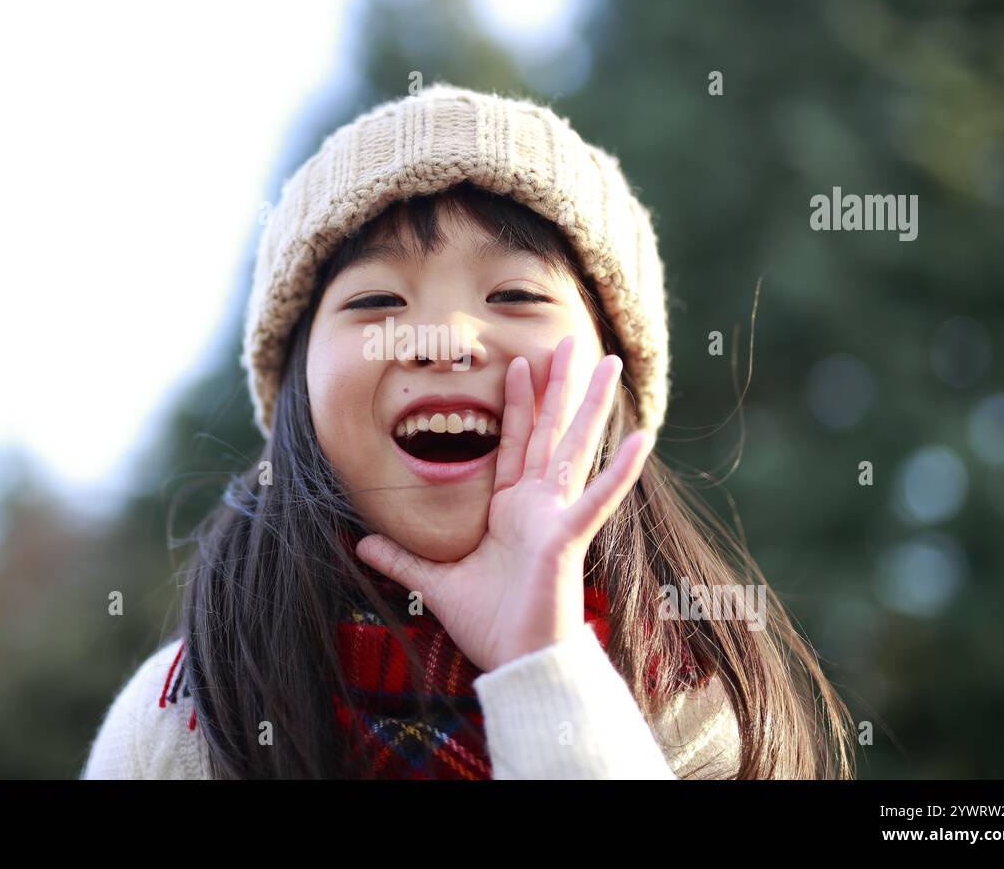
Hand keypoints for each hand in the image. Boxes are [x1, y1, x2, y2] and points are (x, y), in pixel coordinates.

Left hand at [355, 335, 654, 671]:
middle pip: (551, 431)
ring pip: (576, 448)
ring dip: (593, 407)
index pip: (517, 442)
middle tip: (574, 341)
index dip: (520, 402)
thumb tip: (361, 540)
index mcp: (511, 509)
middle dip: (562, 386)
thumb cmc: (488, 625)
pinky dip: (620, 471)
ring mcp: (556, 517)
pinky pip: (597, 499)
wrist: (515, 662)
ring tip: (610, 365)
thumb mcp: (434, 582)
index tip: (520, 363)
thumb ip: (401, 558)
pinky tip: (642, 439)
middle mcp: (538, 505)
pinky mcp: (567, 537)